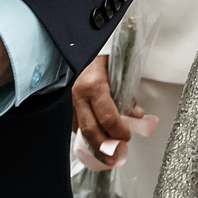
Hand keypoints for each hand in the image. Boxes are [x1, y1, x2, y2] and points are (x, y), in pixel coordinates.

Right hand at [69, 52, 153, 170]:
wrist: (78, 40)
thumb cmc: (102, 53)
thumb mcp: (118, 70)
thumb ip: (127, 94)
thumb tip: (136, 115)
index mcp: (94, 85)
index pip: (108, 118)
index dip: (119, 132)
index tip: (127, 136)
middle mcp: (77, 94)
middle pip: (91, 131)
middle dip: (105, 148)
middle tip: (115, 157)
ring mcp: (66, 99)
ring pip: (79, 129)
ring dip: (93, 143)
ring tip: (105, 153)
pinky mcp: (61, 101)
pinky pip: (72, 122)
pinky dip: (83, 131)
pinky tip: (92, 136)